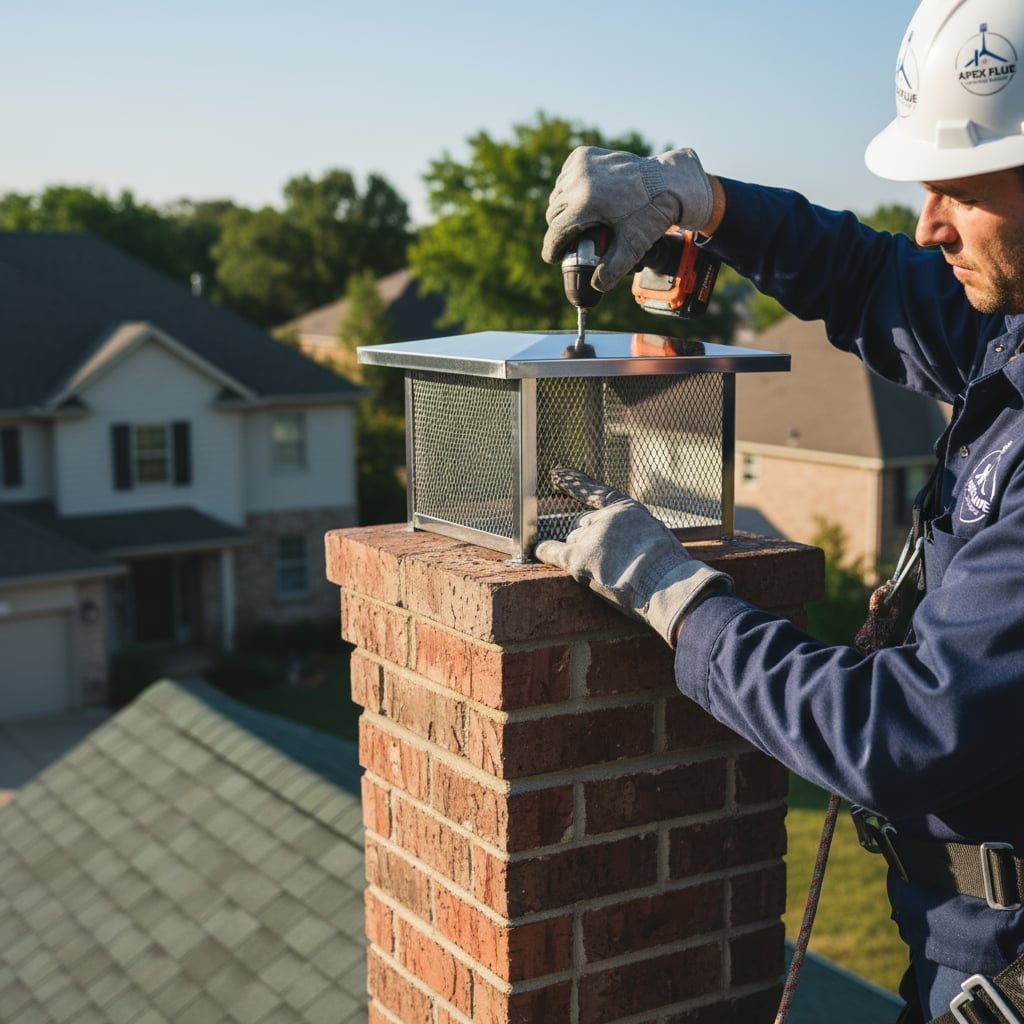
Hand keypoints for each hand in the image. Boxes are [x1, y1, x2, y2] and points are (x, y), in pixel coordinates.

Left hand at [535, 467, 732, 646]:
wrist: (666, 582)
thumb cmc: (669, 569)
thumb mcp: (659, 539)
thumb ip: (636, 537)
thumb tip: (625, 550)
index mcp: (627, 509)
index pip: (596, 492)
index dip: (576, 484)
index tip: (559, 473)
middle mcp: (604, 517)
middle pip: (583, 525)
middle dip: (591, 541)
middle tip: (611, 563)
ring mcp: (589, 537)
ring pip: (574, 542)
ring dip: (584, 557)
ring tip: (609, 574)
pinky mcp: (577, 557)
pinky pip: (552, 550)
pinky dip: (545, 550)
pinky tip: (536, 549)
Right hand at [541, 146, 713, 291]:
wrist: (668, 181)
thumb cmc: (652, 213)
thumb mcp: (633, 246)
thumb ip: (612, 269)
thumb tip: (596, 287)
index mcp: (586, 202)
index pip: (556, 231)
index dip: (552, 249)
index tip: (553, 258)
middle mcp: (579, 180)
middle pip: (554, 213)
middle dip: (560, 230)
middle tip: (572, 242)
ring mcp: (580, 164)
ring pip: (557, 195)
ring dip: (564, 210)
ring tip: (578, 221)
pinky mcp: (583, 154)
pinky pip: (565, 178)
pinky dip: (570, 189)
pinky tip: (584, 198)